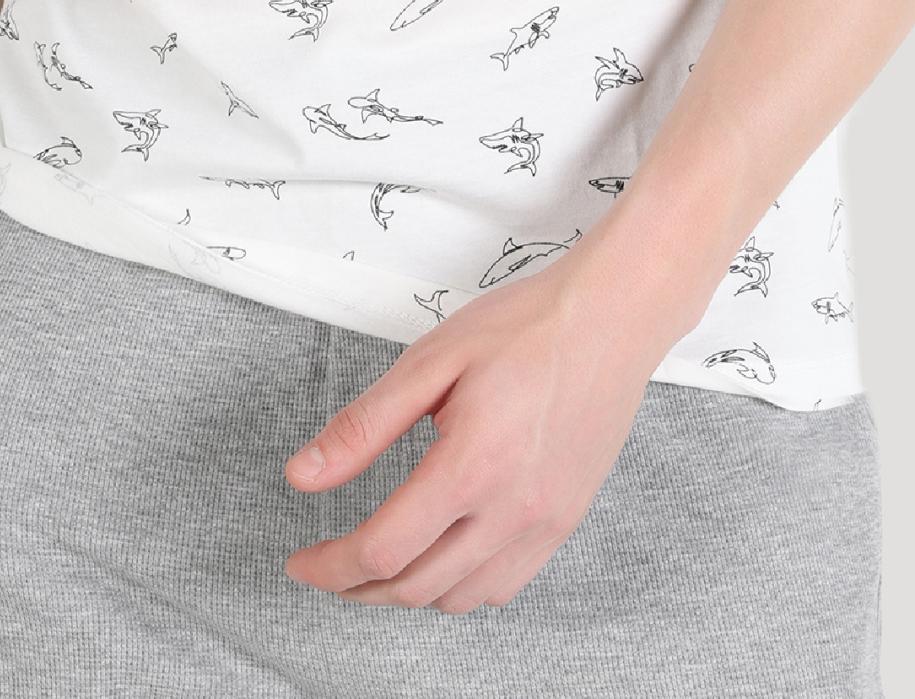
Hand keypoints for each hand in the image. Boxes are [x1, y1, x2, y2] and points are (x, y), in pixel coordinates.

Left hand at [281, 244, 668, 611]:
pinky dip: (462, 585)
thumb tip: (304, 475)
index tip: (302, 561)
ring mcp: (544, 523)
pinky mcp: (565, 521)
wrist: (611, 318)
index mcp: (471, 467)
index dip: (330, 566)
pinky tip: (444, 553)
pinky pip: (505, 585)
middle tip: (329, 567)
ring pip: (461, 596)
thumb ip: (364, 426)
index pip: (383, 549)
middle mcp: (511, 510)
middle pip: (416, 586)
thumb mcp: (431, 361)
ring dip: (409, 590)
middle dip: (359, 587)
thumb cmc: (527, 326)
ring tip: (380, 562)